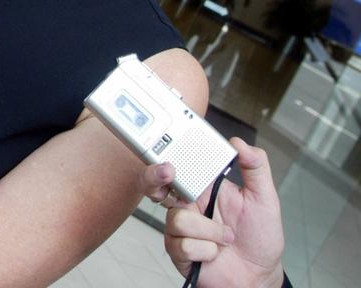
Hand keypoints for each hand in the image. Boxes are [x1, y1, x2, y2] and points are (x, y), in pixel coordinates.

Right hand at [139, 137, 284, 287]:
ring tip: (225, 238)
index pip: (180, 166)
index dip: (168, 159)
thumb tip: (241, 144)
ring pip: (178, 218)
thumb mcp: (264, 199)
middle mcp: (188, 204)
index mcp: (204, 187)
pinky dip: (206, 250)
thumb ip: (256, 168)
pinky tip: (214, 253)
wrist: (258, 277)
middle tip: (166, 174)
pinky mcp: (177, 250)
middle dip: (153, 177)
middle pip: (155, 184)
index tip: (170, 160)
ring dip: (209, 232)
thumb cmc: (260, 238)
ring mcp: (180, 227)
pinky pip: (183, 244)